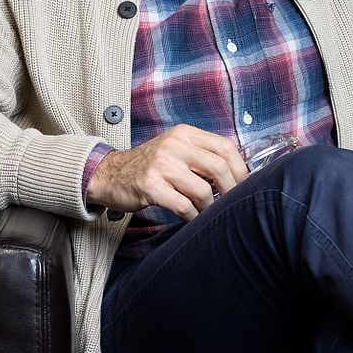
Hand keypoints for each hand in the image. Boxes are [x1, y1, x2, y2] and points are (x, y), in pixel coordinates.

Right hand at [87, 125, 248, 220]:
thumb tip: (237, 173)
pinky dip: (192, 216)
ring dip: (209, 208)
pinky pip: (184, 206)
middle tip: (230, 203)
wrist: (109, 174)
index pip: (225, 147)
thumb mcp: (175, 148)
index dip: (240, 168)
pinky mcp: (150, 186)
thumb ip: (202, 154)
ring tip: (206, 212)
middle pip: (219, 168)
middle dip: (231, 190)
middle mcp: (174, 145)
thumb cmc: (149, 166)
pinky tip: (191, 218)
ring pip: (203, 191)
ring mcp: (161, 165)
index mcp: (184, 134)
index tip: (243, 184)